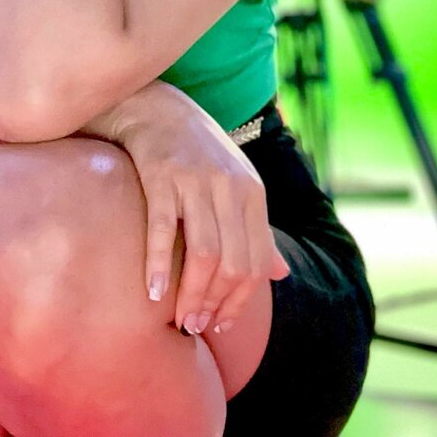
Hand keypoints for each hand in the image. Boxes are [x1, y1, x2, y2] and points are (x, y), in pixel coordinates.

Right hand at [118, 104, 290, 336]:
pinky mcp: (163, 177)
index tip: (221, 324)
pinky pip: (163, 229)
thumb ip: (258, 230)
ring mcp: (197, 182)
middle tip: (196, 325)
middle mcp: (230, 188)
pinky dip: (159, 265)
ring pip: (205, 253)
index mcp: (253, 193)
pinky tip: (154, 293)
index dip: (240, 301)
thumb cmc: (200, 154)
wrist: (160, 110)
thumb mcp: (239, 186)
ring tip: (181, 318)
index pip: (256, 262)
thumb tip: (281, 273)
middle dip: (216, 303)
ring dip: (193, 294)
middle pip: (232, 263)